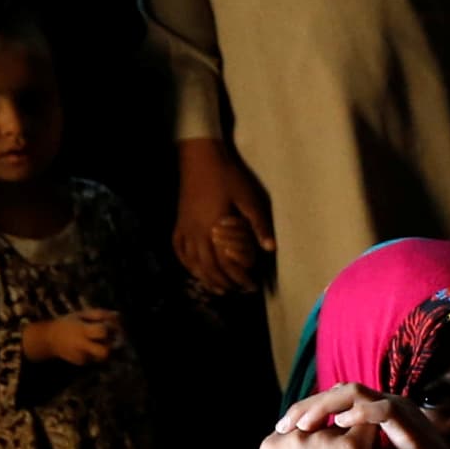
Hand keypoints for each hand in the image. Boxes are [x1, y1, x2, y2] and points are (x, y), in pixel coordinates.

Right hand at [24, 308, 123, 367]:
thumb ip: (100, 314)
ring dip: (107, 349)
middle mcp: (81, 346)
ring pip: (103, 357)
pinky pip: (97, 359)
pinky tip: (93, 346)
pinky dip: (99, 352)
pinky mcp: (83, 363)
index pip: (102, 331)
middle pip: (105, 352)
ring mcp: (82, 357)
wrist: (50, 339)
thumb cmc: (69, 323)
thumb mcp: (82, 314)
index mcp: (81, 330)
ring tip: (102, 341)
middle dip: (112, 345)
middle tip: (112, 338)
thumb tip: (118, 315)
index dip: (109, 327)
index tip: (108, 324)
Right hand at [174, 137, 274, 295]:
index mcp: (213, 228)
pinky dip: (187, 263)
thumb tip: (270, 249)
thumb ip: (259, 224)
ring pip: (192, 262)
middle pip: (208, 268)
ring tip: (220, 289)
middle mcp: (196, 232)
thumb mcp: (248, 198)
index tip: (252, 286)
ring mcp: (185, 228)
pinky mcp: (179, 222)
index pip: (226, 263)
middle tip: (240, 291)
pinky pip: (179, 249)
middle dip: (225, 283)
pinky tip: (195, 270)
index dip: (239, 278)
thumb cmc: (228, 176)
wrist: (200, 157)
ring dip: (206, 278)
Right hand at [257, 389, 377, 448]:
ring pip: (344, 424)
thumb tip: (328, 417)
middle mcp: (292, 438)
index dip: (314, 440)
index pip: (298, 424)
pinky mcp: (351, 447)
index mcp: (271, 445)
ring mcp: (321, 440)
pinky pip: (367, 429)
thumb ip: (297, 447)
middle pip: (320, 421)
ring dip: (351, 441)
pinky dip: (370, 445)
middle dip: (331, 439)